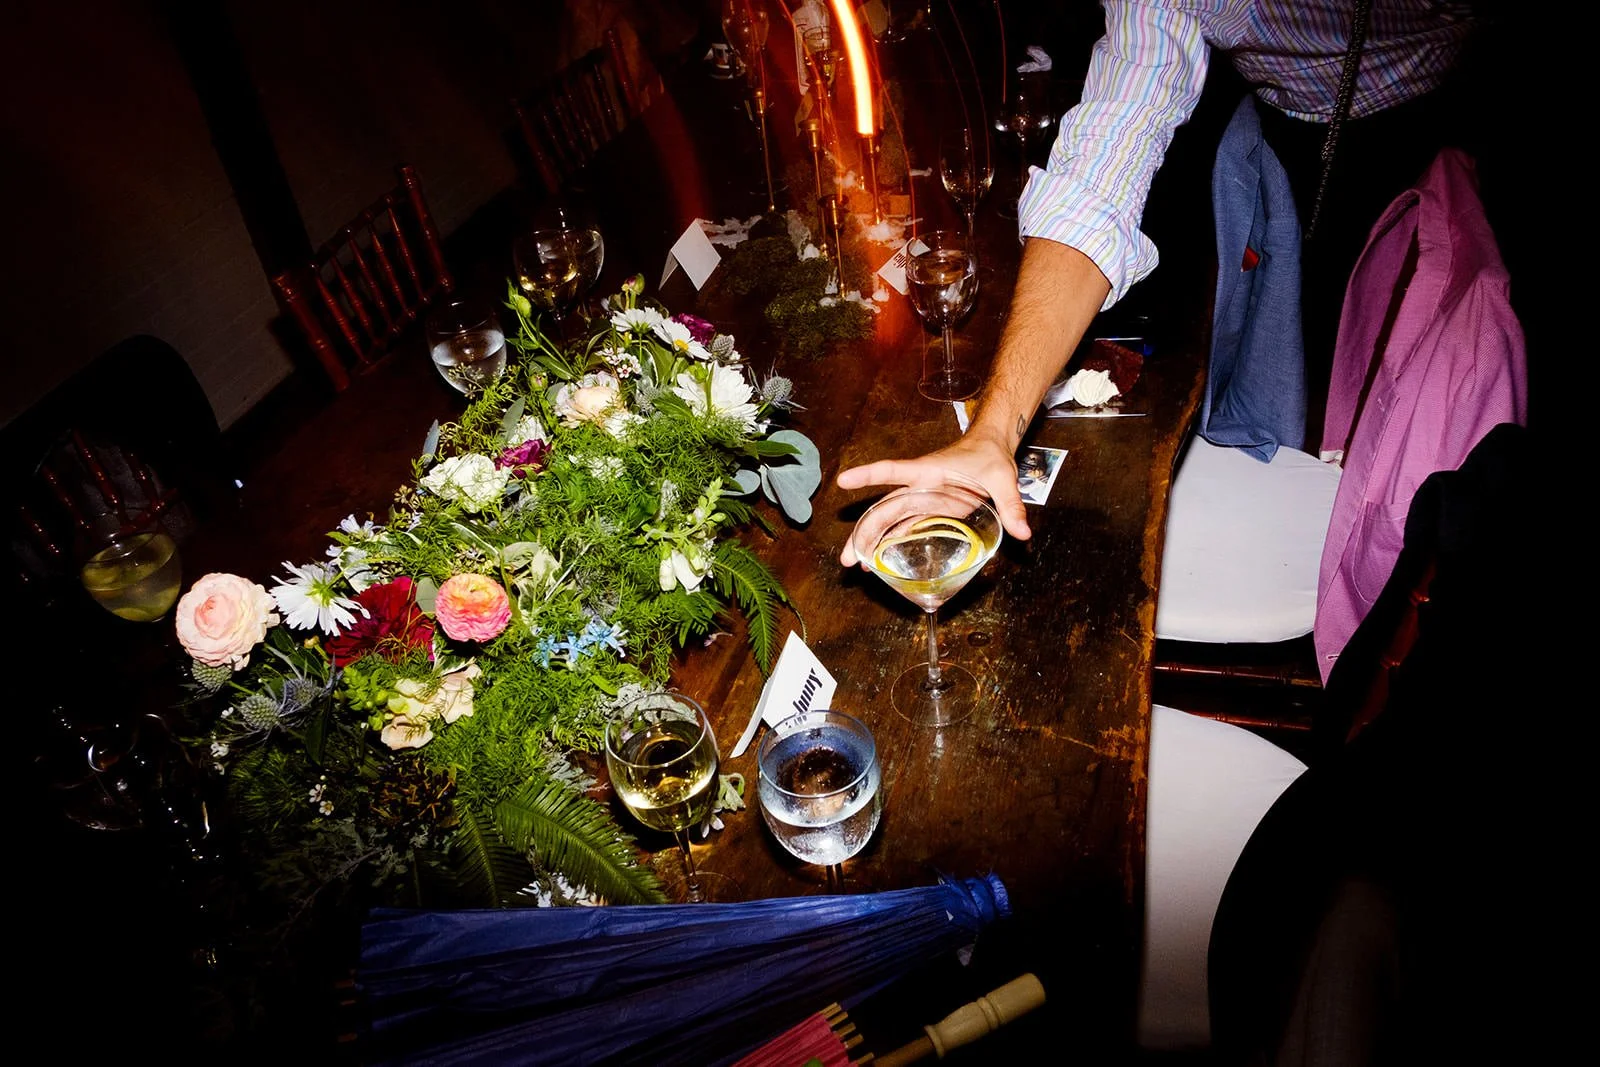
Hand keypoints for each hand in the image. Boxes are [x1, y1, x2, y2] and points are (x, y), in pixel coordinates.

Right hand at [836, 429, 1030, 566]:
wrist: (990, 448)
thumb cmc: (990, 457)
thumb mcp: (1002, 479)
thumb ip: (1011, 505)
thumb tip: (1023, 532)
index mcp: (929, 472)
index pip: (893, 471)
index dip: (868, 476)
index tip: (843, 481)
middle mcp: (917, 486)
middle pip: (883, 509)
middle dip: (863, 532)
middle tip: (847, 558)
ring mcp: (921, 499)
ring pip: (888, 521)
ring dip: (871, 542)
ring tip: (856, 565)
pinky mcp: (928, 510)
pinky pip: (903, 528)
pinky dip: (890, 544)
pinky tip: (879, 562)